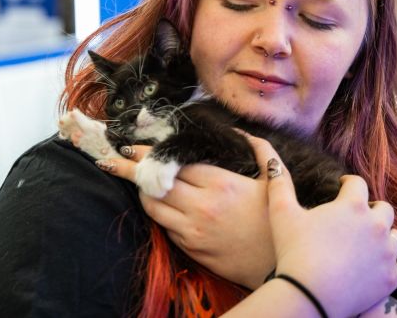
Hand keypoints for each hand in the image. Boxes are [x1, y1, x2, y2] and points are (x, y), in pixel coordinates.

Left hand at [99, 146, 275, 289]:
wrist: (283, 267)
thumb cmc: (279, 219)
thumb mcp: (276, 178)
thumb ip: (259, 148)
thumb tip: (237, 128)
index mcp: (219, 183)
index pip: (172, 163)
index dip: (148, 153)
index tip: (130, 146)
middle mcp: (201, 205)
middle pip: (153, 182)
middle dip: (130, 169)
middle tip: (113, 159)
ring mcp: (193, 230)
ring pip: (152, 206)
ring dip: (142, 192)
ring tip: (134, 181)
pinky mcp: (190, 249)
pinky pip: (164, 227)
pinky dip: (159, 214)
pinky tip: (157, 204)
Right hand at [247, 133, 396, 317]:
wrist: (311, 295)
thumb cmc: (295, 250)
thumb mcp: (281, 212)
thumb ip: (279, 184)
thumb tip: (272, 162)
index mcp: (352, 206)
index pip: (357, 183)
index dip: (348, 182)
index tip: (341, 185)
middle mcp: (376, 225)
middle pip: (384, 208)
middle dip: (370, 208)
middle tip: (354, 215)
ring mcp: (387, 253)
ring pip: (394, 236)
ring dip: (381, 234)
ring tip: (363, 241)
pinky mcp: (390, 278)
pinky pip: (394, 265)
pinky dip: (382, 263)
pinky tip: (366, 266)